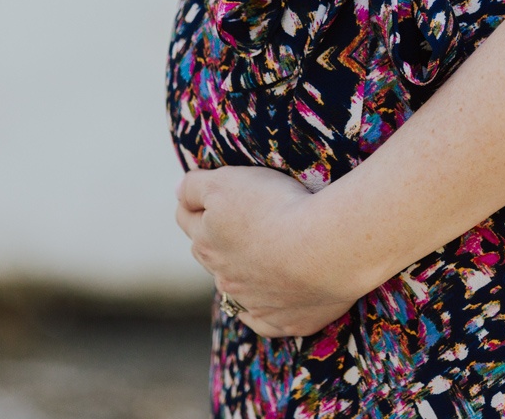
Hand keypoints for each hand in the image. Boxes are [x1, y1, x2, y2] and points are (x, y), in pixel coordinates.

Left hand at [174, 167, 369, 338]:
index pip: (187, 218)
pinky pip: (265, 321)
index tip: (207, 194)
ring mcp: (255, 304)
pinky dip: (263, 311)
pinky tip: (269, 301)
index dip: (195, 202)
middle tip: (239, 222)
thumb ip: (194, 186)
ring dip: (243, 274)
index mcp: (207, 243)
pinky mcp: (287, 322)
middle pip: (210, 255)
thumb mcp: (227, 182)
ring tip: (264, 256)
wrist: (326, 247)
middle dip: (217, 240)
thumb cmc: (278, 208)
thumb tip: (177, 191)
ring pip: (237, 290)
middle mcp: (225, 278)